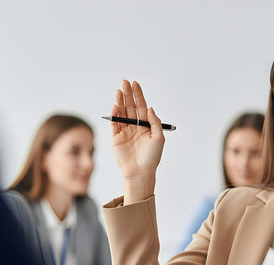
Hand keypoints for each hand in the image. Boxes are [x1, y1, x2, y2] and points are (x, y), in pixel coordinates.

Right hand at [110, 80, 164, 202]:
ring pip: (121, 113)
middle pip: (130, 107)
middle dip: (127, 95)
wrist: (140, 173)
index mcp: (146, 126)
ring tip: (119, 91)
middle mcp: (135, 127)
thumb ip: (155, 122)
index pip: (141, 107)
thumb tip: (149, 108)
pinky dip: (114, 115)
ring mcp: (125, 132)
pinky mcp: (116, 138)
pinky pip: (114, 124)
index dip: (138, 95)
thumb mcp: (159, 138)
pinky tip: (116, 106)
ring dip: (120, 101)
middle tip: (125, 82)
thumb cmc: (152, 157)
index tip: (135, 84)